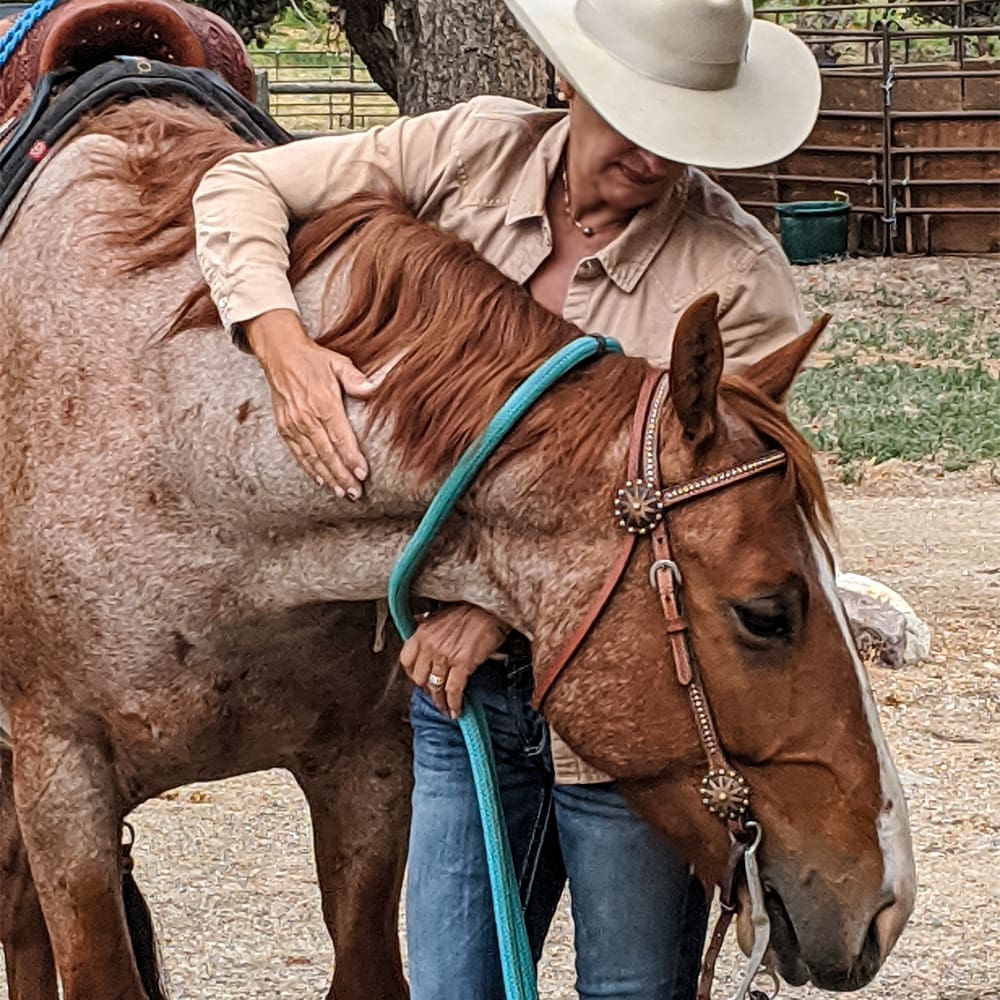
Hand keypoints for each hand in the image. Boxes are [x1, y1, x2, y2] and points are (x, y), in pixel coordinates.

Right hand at [245, 309, 377, 496]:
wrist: (280, 354)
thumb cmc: (313, 359)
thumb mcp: (338, 362)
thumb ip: (356, 378)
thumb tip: (374, 388)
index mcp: (323, 403)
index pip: (341, 437)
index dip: (352, 458)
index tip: (363, 474)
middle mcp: (307, 417)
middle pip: (327, 453)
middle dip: (342, 475)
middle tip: (355, 493)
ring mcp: (293, 424)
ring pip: (312, 457)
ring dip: (328, 477)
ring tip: (341, 492)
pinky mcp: (284, 427)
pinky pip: (297, 453)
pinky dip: (309, 469)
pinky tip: (320, 480)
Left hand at [399, 604, 508, 718]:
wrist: (491, 608)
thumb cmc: (469, 609)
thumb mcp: (440, 613)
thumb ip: (426, 623)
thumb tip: (418, 624)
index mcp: (422, 633)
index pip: (406, 661)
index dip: (412, 674)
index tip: (419, 680)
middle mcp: (430, 645)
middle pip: (418, 678)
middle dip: (426, 690)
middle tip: (434, 694)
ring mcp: (445, 656)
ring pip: (436, 687)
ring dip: (440, 702)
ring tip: (445, 707)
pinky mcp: (463, 663)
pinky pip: (454, 690)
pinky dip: (454, 703)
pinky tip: (456, 710)